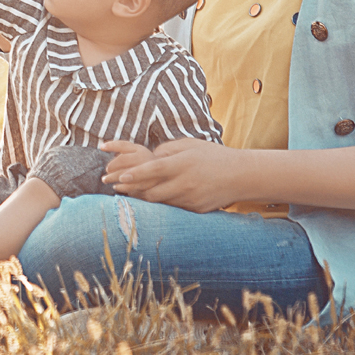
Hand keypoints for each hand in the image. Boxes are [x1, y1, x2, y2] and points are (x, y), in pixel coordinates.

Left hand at [99, 138, 238, 213]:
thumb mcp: (190, 145)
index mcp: (182, 164)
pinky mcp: (195, 209)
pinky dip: (159, 204)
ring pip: (159, 202)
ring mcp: (190, 198)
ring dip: (141, 198)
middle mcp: (185, 183)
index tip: (119, 178)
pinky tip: (149, 200)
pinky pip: (172, 208)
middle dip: (130, 190)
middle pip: (152, 191)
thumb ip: (168, 150)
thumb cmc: (213, 156)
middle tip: (114, 187)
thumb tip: (149, 157)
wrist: (241, 176)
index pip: (154, 170)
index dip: (135, 174)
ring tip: (125, 193)